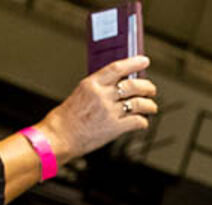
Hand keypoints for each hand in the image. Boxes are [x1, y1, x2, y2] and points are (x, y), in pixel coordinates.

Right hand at [34, 57, 157, 162]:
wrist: (60, 136)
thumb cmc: (68, 116)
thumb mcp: (81, 93)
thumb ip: (100, 87)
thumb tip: (121, 85)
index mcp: (92, 84)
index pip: (117, 68)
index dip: (133, 63)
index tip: (144, 61)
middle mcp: (102, 96)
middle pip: (133, 86)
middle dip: (147, 87)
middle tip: (151, 90)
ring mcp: (109, 112)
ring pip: (139, 103)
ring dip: (150, 105)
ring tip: (151, 107)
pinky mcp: (114, 128)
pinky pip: (137, 121)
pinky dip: (143, 122)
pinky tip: (142, 122)